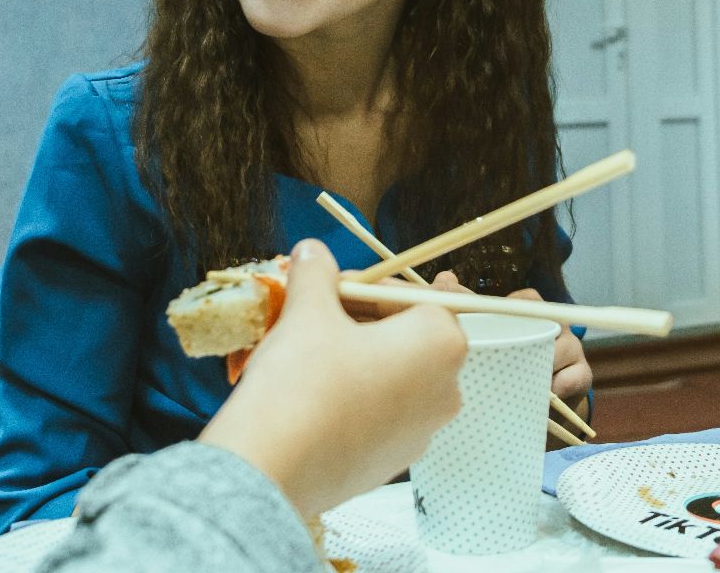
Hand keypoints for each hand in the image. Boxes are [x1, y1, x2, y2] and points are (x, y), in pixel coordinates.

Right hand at [199, 239, 467, 521]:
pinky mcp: (394, 462)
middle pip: (410, 335)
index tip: (342, 283)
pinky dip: (355, 394)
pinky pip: (381, 412)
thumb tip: (313, 252)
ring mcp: (423, 432)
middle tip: (319, 310)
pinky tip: (314, 390)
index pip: (420, 295)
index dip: (377, 284)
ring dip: (359, 354)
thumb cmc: (301, 380)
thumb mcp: (307, 311)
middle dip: (365, 317)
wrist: (273, 468)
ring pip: (394, 374)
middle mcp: (446, 390)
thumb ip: (317, 273)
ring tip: (310, 349)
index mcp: (441, 343)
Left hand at [432, 272, 593, 429]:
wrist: (516, 402)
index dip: (519, 309)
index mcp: (528, 314)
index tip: (503, 324)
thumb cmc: (495, 359)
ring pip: (567, 348)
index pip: (530, 300)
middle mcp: (552, 326)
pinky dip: (564, 383)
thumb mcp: (474, 331)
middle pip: (552, 321)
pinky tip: (548, 393)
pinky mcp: (579, 376)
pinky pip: (579, 375)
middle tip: (511, 354)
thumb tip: (445, 278)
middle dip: (534, 339)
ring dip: (547, 363)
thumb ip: (459, 305)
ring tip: (527, 379)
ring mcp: (569, 350)